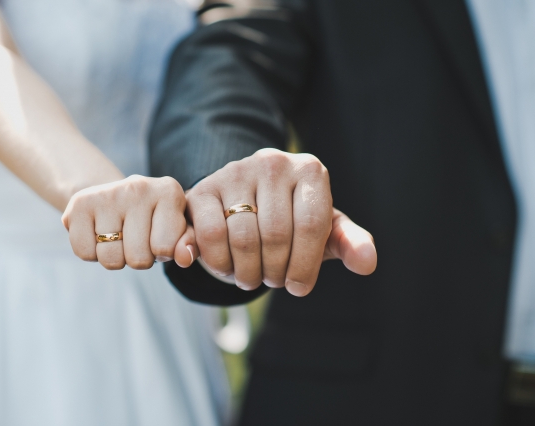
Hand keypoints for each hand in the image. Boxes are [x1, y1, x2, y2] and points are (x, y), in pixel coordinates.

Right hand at [62, 175, 194, 269]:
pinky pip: (84, 253)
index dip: (162, 253)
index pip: (166, 248)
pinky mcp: (80, 203)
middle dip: (138, 258)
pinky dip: (91, 252)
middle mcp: (139, 186)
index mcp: (169, 191)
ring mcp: (107, 193)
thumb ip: (189, 244)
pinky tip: (98, 233)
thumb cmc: (155, 221)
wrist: (115, 198)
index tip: (159, 236)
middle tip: (136, 238)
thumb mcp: (178, 230)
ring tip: (119, 236)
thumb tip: (185, 258)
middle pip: (138, 259)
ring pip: (111, 259)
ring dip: (115, 258)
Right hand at [186, 148, 376, 295]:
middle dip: (275, 271)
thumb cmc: (292, 223)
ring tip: (252, 278)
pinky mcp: (204, 188)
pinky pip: (212, 235)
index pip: (311, 225)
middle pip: (276, 234)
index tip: (297, 288)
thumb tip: (367, 263)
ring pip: (243, 238)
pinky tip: (229, 267)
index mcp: (310, 171)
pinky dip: (220, 262)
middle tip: (273, 281)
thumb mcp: (324, 232)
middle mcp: (273, 162)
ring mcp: (235, 172)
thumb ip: (348, 243)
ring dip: (248, 272)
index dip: (304, 265)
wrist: (244, 206)